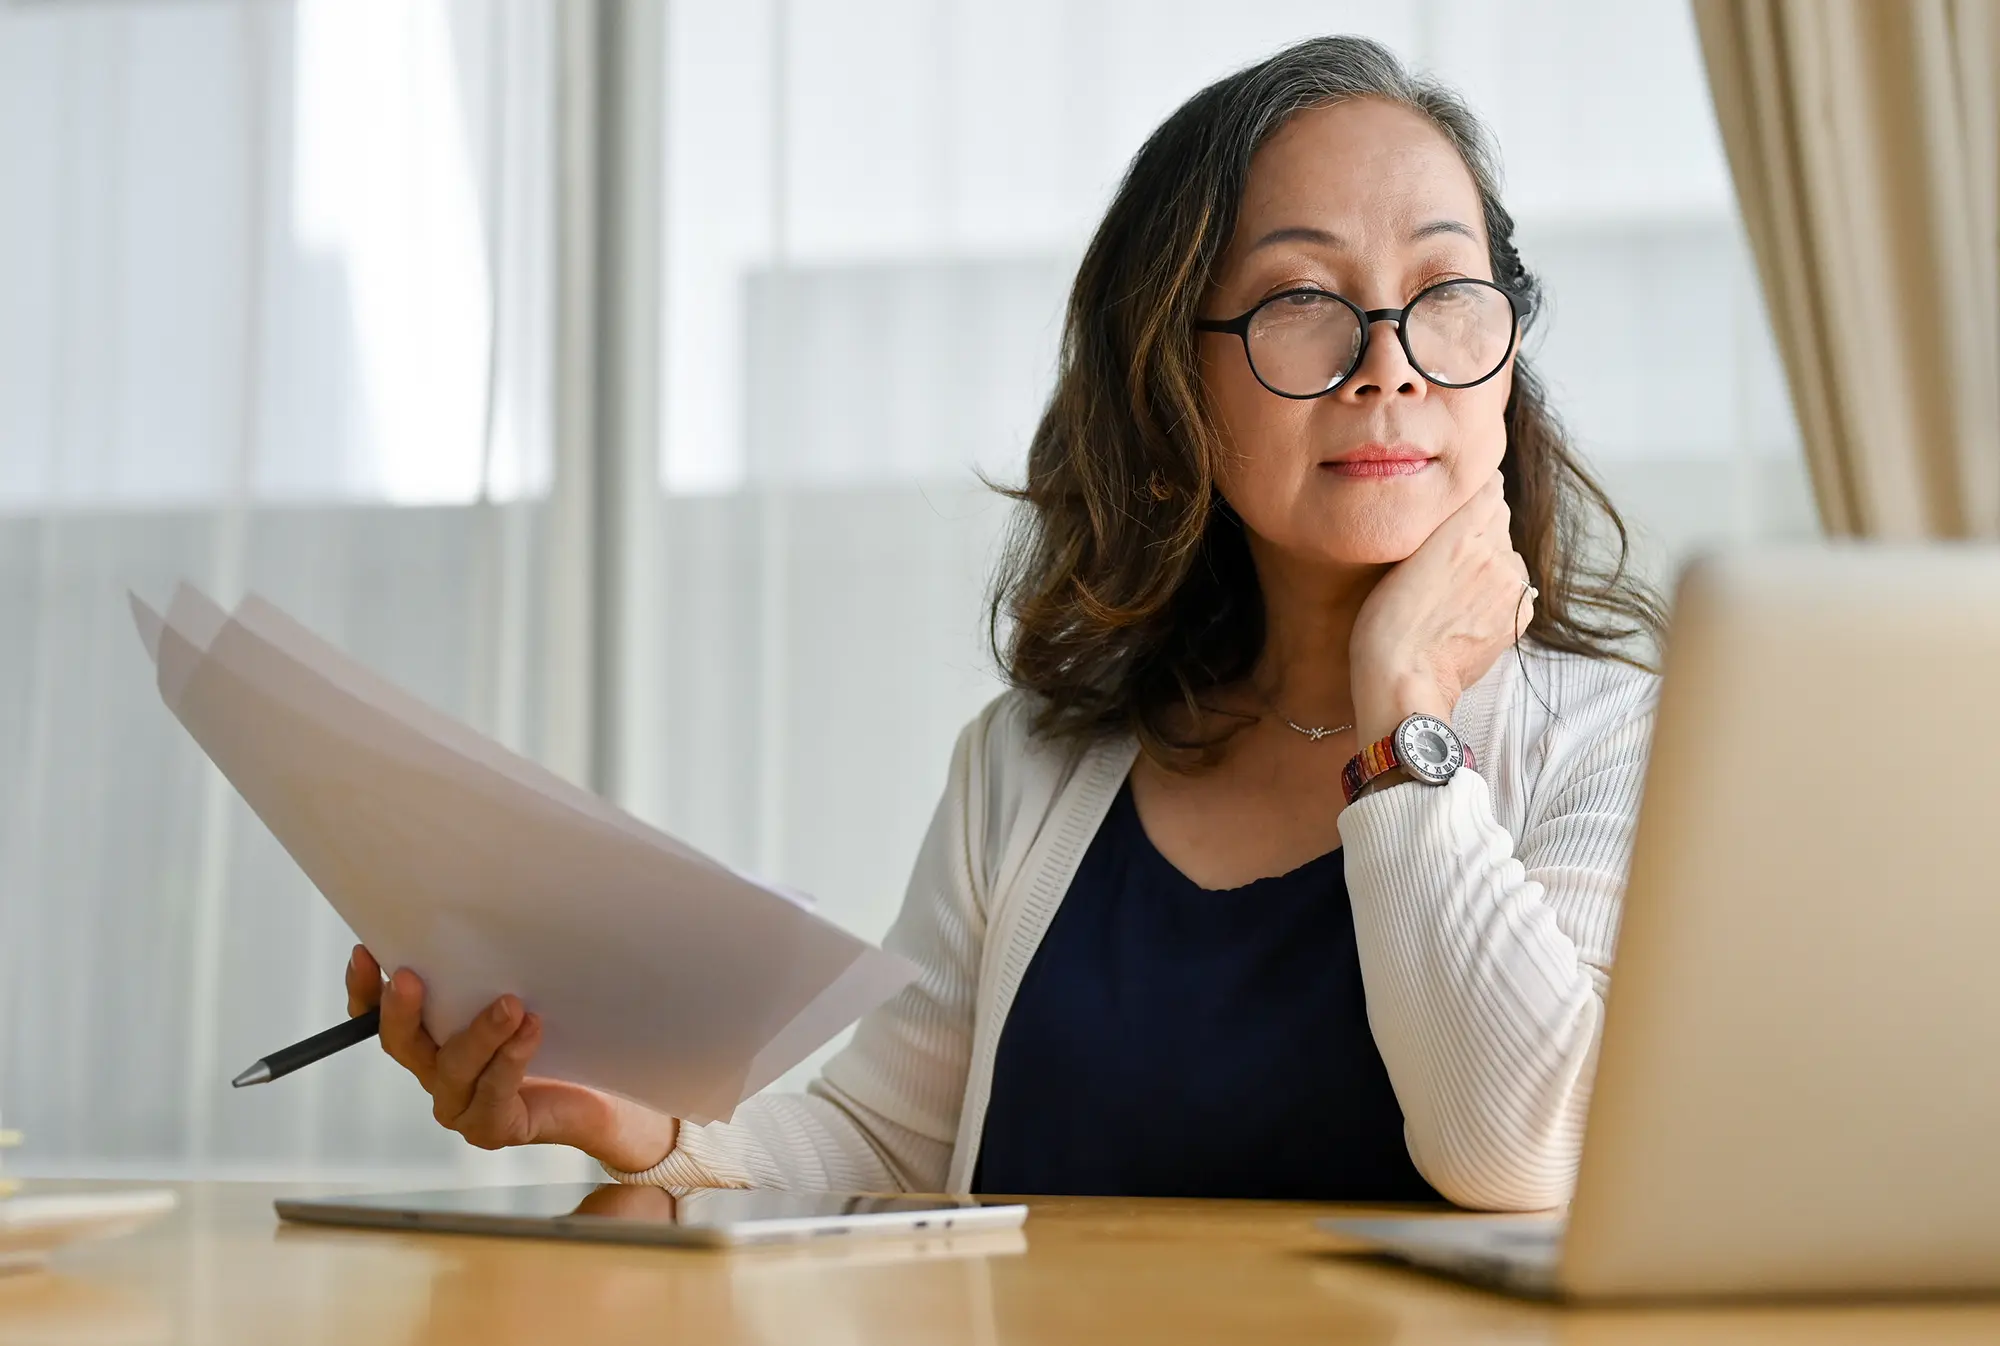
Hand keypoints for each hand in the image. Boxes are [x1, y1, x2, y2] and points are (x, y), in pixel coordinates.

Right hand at [344, 945, 678, 1172]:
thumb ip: (495, 970)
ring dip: (480, 1033)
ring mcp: (461, 1105)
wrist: (601, 1097)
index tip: (366, 952)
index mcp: (431, 1040)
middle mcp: (437, 1073)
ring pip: (455, 1068)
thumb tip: (488, 917)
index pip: (379, 1019)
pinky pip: (495, 1091)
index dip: (366, 990)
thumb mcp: (520, 994)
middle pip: (403, 1044)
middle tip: (409, 977)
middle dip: (402, 1010)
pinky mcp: (493, 1126)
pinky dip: (512, 1059)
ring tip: (509, 1003)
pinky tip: (531, 1030)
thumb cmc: (558, 1039)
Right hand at [1349, 470, 1532, 745]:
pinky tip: (1468, 609)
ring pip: (1507, 553)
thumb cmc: (1385, 624)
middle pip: (1498, 520)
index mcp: (1461, 533)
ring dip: (1488, 561)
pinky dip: (1498, 591)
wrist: (1406, 684)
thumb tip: (1476, 493)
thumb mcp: (1400, 558)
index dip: (1470, 496)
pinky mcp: (1519, 614)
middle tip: (1441, 559)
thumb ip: (1443, 522)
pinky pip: (1514, 586)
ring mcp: (1511, 586)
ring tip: (1452, 588)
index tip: (1451, 510)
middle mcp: (1495, 554)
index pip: (1487, 488)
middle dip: (1477, 530)